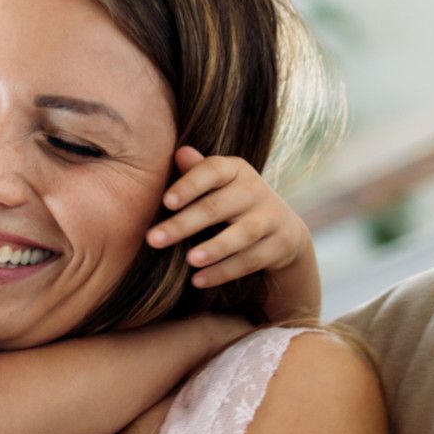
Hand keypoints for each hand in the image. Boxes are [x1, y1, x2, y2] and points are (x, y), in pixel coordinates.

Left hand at [147, 147, 313, 290]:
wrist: (281, 229)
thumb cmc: (231, 202)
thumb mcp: (216, 186)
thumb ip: (196, 173)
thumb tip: (179, 152)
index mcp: (235, 170)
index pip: (211, 171)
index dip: (189, 185)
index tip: (166, 202)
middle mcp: (255, 189)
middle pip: (217, 207)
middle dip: (183, 224)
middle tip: (153, 239)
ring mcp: (271, 217)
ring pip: (241, 234)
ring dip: (215, 248)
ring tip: (189, 260)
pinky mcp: (281, 244)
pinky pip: (251, 260)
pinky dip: (224, 271)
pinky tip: (199, 281)